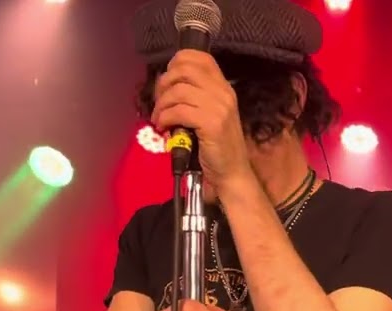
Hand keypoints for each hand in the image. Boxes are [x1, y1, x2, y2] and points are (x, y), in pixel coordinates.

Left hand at [151, 50, 251, 184]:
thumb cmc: (217, 145)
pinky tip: (164, 127)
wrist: (232, 172)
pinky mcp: (211, 123)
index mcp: (224, 87)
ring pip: (178, 90)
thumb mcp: (211, 113)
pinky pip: (179, 110)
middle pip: (184, 69)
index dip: (177, 62)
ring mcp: (219, 107)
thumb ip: (197, 96)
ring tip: (159, 118)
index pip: (200, 57)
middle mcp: (223, 92)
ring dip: (161, 105)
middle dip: (163, 84)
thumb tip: (168, 84)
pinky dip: (165, 118)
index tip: (167, 80)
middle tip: (159, 102)